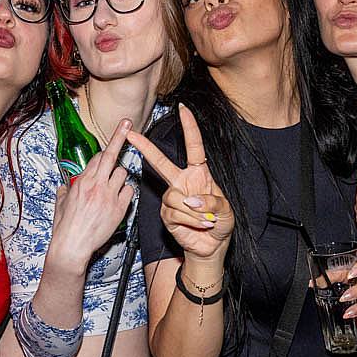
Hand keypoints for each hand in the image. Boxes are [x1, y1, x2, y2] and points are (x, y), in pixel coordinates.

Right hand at [49, 119, 135, 268]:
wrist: (73, 246)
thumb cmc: (65, 227)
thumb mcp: (60, 204)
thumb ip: (65, 192)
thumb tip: (64, 188)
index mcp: (82, 182)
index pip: (97, 156)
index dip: (106, 149)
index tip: (115, 134)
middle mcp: (97, 185)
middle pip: (111, 155)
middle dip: (120, 136)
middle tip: (126, 124)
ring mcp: (109, 196)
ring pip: (123, 174)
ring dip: (120, 177)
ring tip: (112, 187)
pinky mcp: (119, 209)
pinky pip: (129, 191)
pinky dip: (126, 192)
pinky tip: (119, 198)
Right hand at [126, 104, 233, 260]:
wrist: (211, 246)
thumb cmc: (221, 224)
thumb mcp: (226, 210)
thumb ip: (212, 201)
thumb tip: (191, 200)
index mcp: (199, 174)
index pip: (193, 147)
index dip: (189, 128)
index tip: (183, 109)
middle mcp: (182, 182)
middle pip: (161, 161)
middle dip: (145, 147)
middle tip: (130, 133)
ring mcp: (172, 198)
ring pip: (175, 198)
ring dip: (195, 213)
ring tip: (206, 221)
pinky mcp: (166, 214)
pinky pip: (174, 214)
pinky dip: (190, 221)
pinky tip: (198, 226)